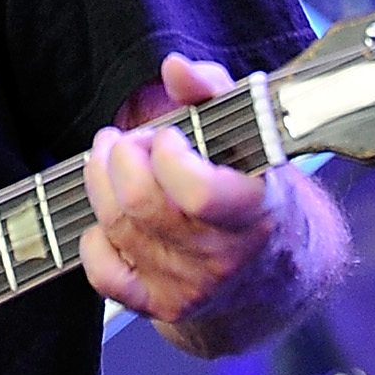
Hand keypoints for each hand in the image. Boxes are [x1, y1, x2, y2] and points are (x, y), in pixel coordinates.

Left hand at [78, 54, 345, 358]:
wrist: (279, 278)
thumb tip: (175, 66)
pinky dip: (95, 240)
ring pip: (119, 228)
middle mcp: (224, 255)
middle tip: (128, 140)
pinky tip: (108, 216)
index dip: (169, 155)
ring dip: (101, 182)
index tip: (168, 136)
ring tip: (111, 158)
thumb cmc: (258, 192)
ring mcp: (191, 286)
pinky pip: (105, 274)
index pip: (198, 191)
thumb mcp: (252, 136)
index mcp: (255, 211)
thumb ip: (215, 91)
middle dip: (122, 157)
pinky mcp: (163, 307)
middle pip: (142, 203)